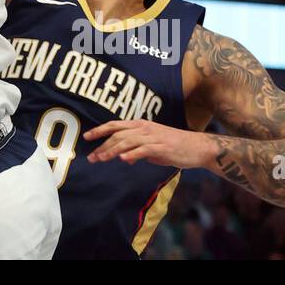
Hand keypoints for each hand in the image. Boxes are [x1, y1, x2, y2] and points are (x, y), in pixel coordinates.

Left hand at [84, 120, 213, 168]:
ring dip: (112, 150)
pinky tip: (123, 160)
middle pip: (118, 135)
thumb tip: (124, 158)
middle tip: (91, 157)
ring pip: (127, 142)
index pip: (115, 125)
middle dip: (102, 145)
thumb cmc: (175, 146)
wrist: (198, 147)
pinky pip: (144, 150)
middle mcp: (144, 128)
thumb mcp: (152, 146)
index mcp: (141, 125)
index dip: (100, 130)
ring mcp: (153, 137)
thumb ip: (138, 150)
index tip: (86, 137)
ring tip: (101, 158)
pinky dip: (132, 154)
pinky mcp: (162, 147)